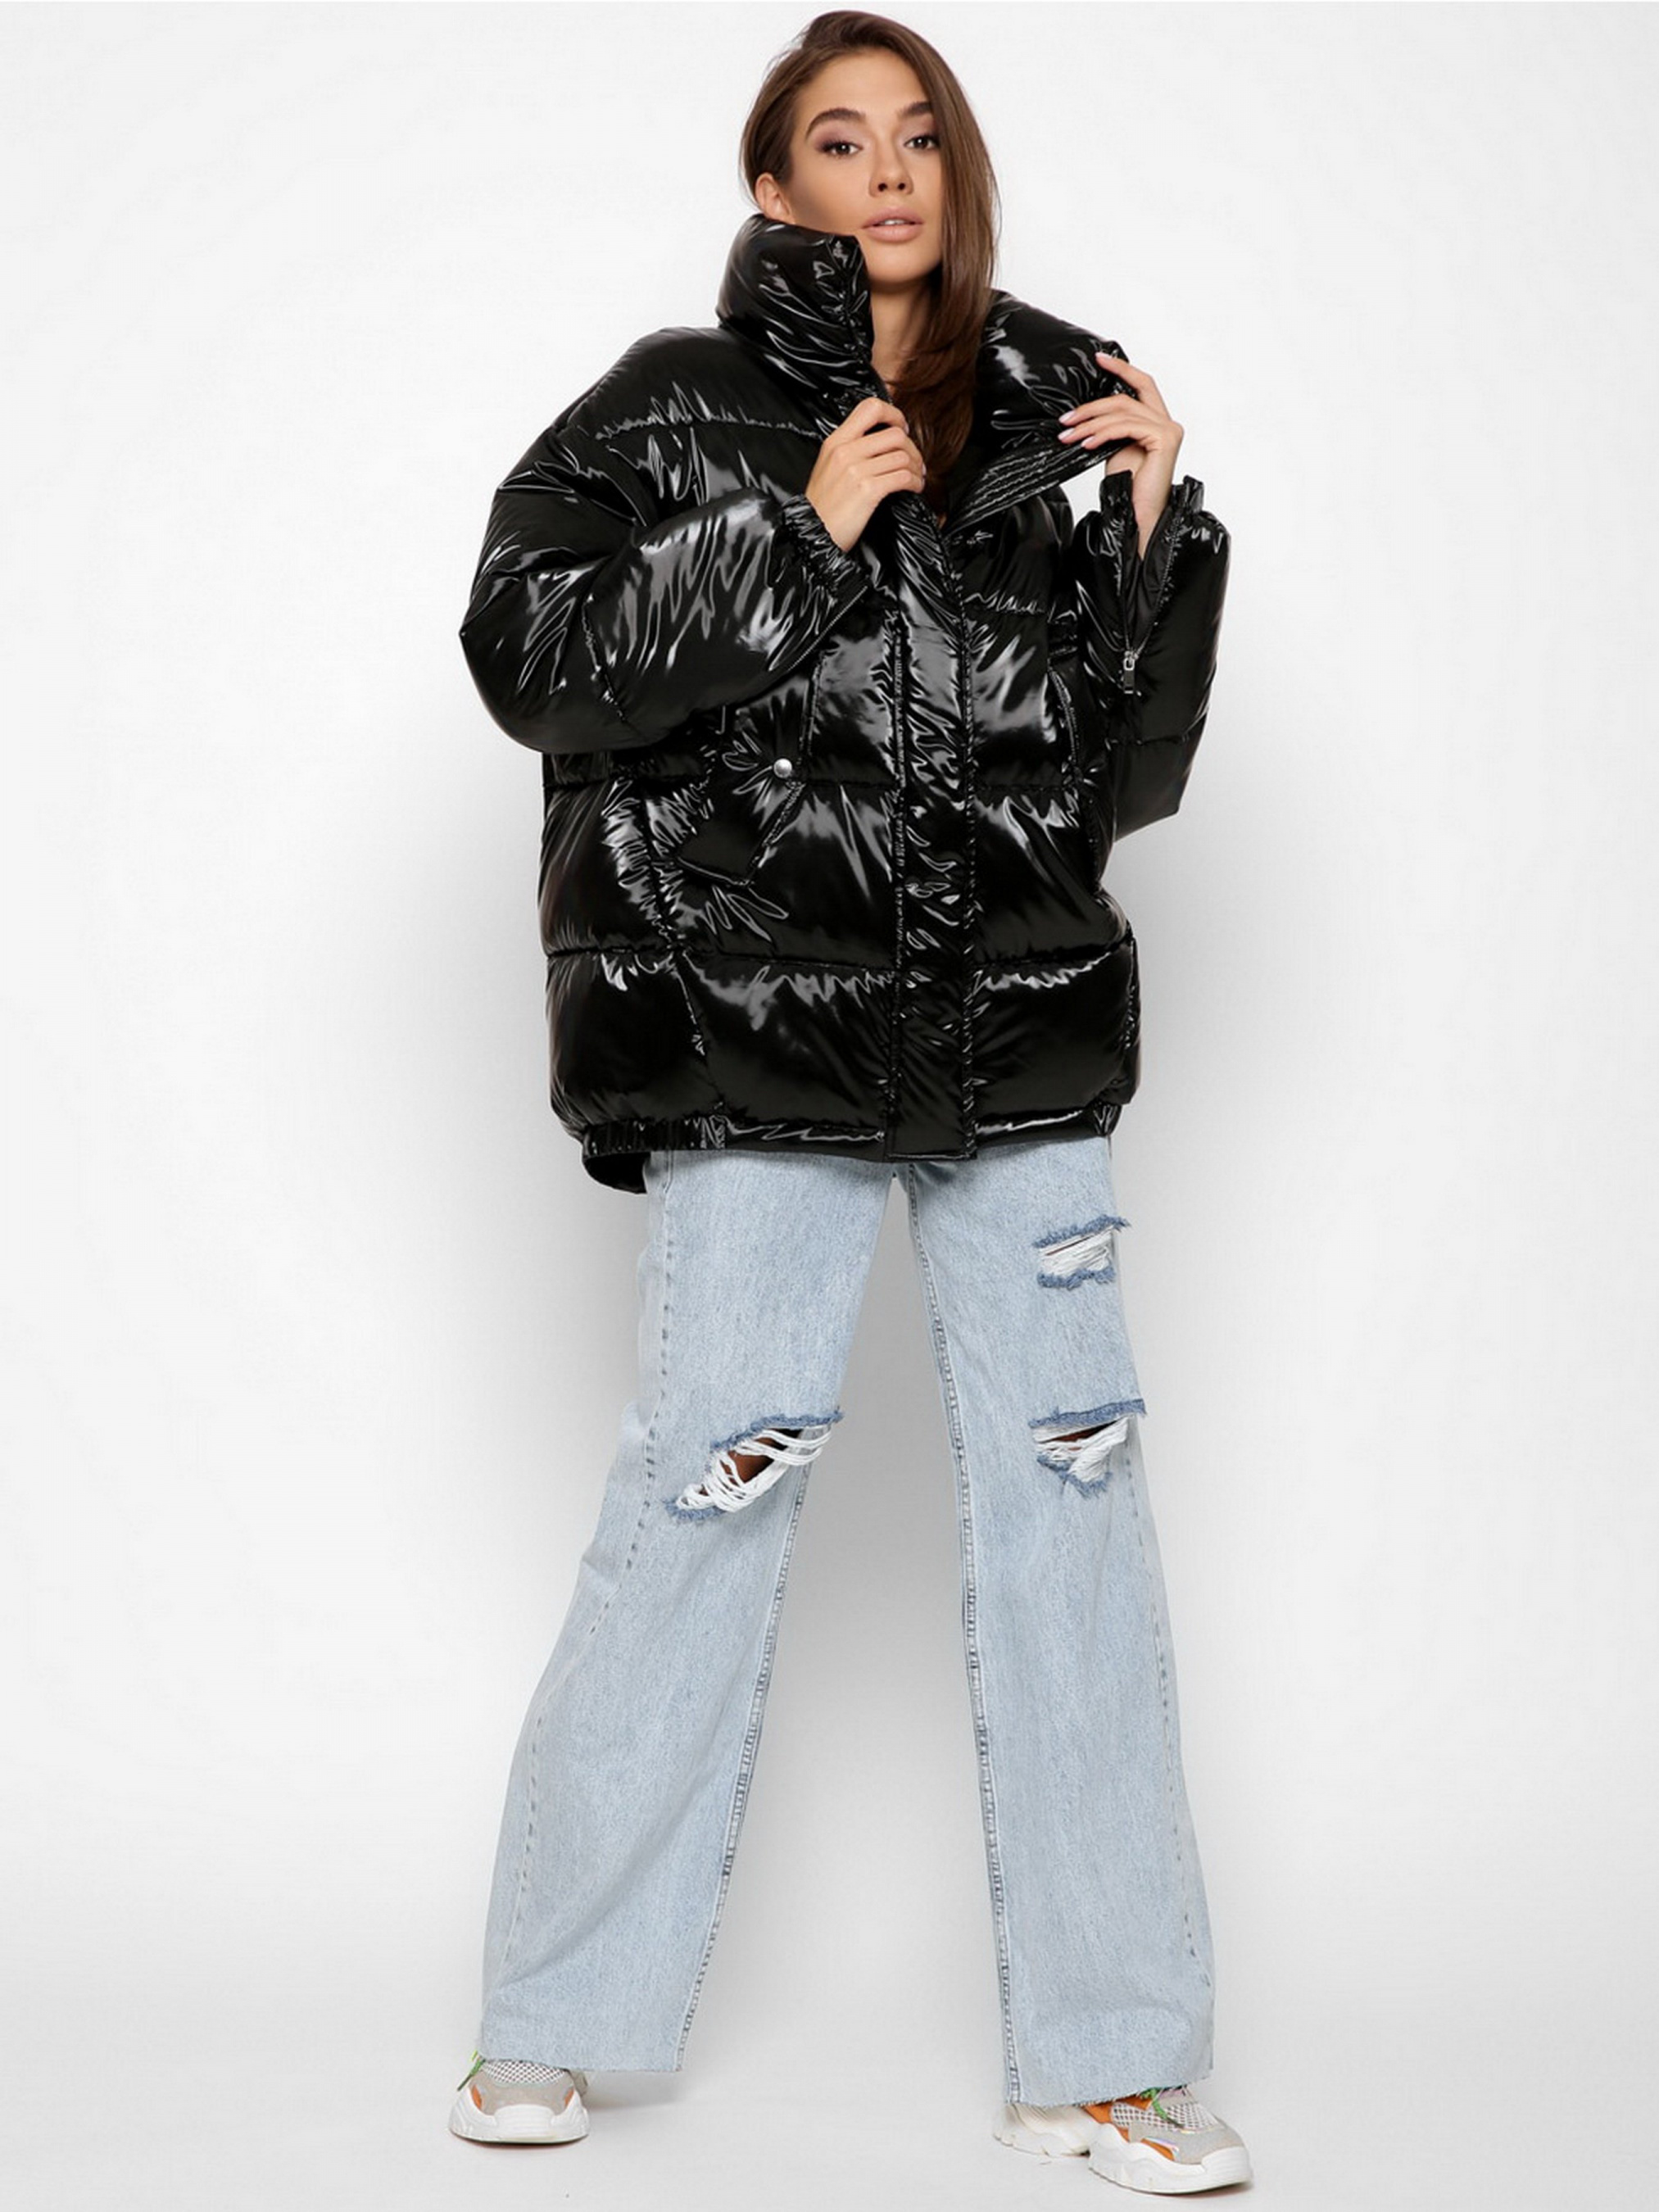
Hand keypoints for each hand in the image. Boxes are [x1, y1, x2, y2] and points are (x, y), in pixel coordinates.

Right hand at [806, 396, 927, 550]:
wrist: (812, 534)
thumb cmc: (823, 506)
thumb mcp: (828, 467)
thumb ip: (850, 449)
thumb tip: (880, 441)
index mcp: (836, 441)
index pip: (870, 407)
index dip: (894, 414)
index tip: (901, 429)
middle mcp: (845, 451)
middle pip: (895, 434)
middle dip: (913, 448)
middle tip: (915, 462)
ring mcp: (856, 470)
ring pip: (902, 455)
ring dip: (916, 468)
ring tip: (916, 478)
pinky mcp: (867, 490)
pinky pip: (903, 477)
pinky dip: (915, 482)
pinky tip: (914, 488)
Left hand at [1057, 351, 1183, 557]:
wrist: (1137, 516)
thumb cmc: (1128, 488)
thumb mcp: (1116, 448)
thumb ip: (1111, 427)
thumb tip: (1087, 412)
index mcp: (1158, 422)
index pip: (1142, 385)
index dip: (1122, 369)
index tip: (1099, 359)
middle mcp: (1167, 422)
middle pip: (1126, 398)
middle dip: (1093, 405)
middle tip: (1067, 418)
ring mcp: (1168, 430)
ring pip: (1123, 411)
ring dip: (1090, 422)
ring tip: (1069, 435)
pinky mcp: (1164, 439)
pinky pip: (1127, 426)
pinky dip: (1103, 432)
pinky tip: (1086, 442)